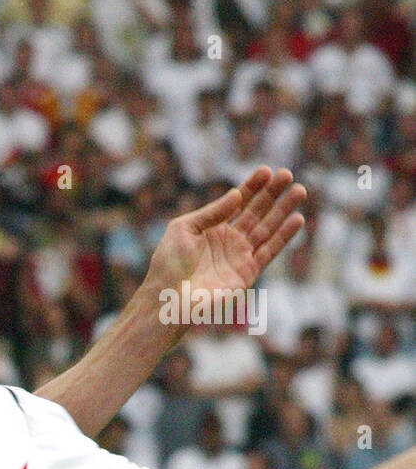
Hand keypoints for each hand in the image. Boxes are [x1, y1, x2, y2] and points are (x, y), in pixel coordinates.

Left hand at [143, 166, 305, 311]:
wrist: (168, 298)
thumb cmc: (168, 264)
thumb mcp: (183, 229)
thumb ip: (211, 212)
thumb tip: (237, 194)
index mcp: (210, 228)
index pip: (236, 202)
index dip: (252, 186)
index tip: (266, 171)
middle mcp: (228, 240)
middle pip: (256, 212)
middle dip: (272, 193)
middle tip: (287, 174)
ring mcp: (239, 257)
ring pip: (267, 229)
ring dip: (284, 210)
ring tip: (300, 190)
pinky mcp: (247, 273)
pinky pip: (269, 251)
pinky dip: (284, 236)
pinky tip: (297, 219)